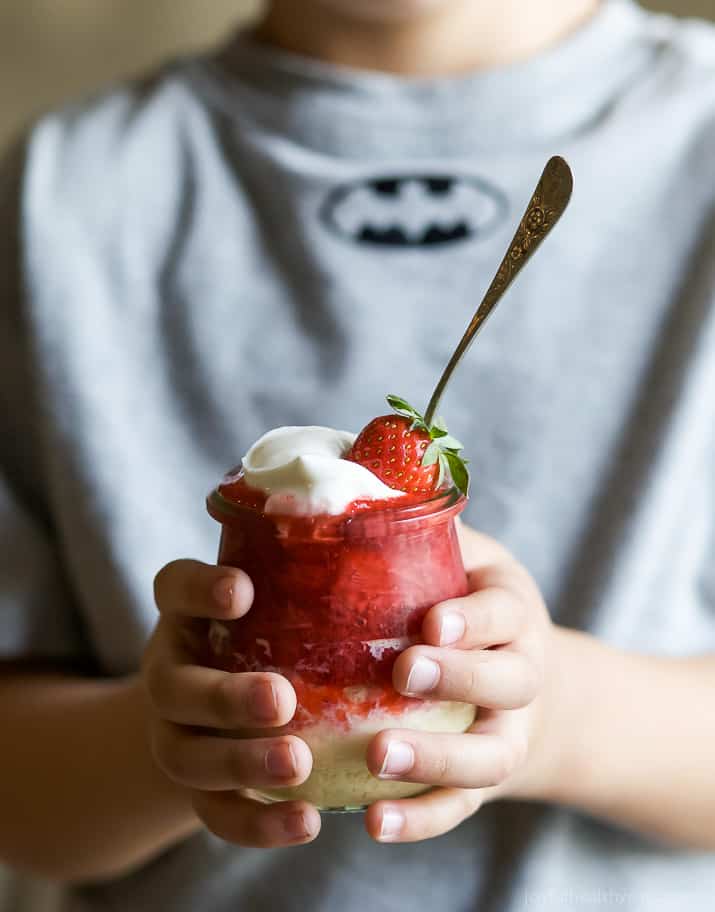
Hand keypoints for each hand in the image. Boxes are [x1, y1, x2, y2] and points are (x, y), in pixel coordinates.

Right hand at [142, 560, 320, 847]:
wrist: (222, 712)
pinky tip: (309, 822)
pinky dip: (258, 824)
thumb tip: (409, 547)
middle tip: (281, 700)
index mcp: (186, 615)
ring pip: (187, 757)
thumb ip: (316, 579)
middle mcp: (169, 672)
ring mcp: (175, 735)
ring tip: (299, 764)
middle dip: (225, 695)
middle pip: (173, 686)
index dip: (200, 589)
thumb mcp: (282, 597)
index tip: (243, 591)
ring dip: (242, 764)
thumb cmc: (275, 634)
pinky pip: (216, 814)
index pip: (174, 587)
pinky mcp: (196, 789)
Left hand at [364, 525, 551, 842]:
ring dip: (435, 761)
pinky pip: (457, 809)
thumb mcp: (462, 561)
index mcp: (512, 614)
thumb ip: (419, 532)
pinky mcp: (480, 783)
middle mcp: (521, 676)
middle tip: (404, 673)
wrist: (521, 687)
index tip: (431, 621)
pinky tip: (373, 825)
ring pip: (485, 758)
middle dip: (460, 676)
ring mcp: (505, 734)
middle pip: (509, 682)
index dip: (474, 618)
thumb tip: (338, 475)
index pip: (504, 612)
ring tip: (376, 758)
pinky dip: (421, 822)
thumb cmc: (469, 606)